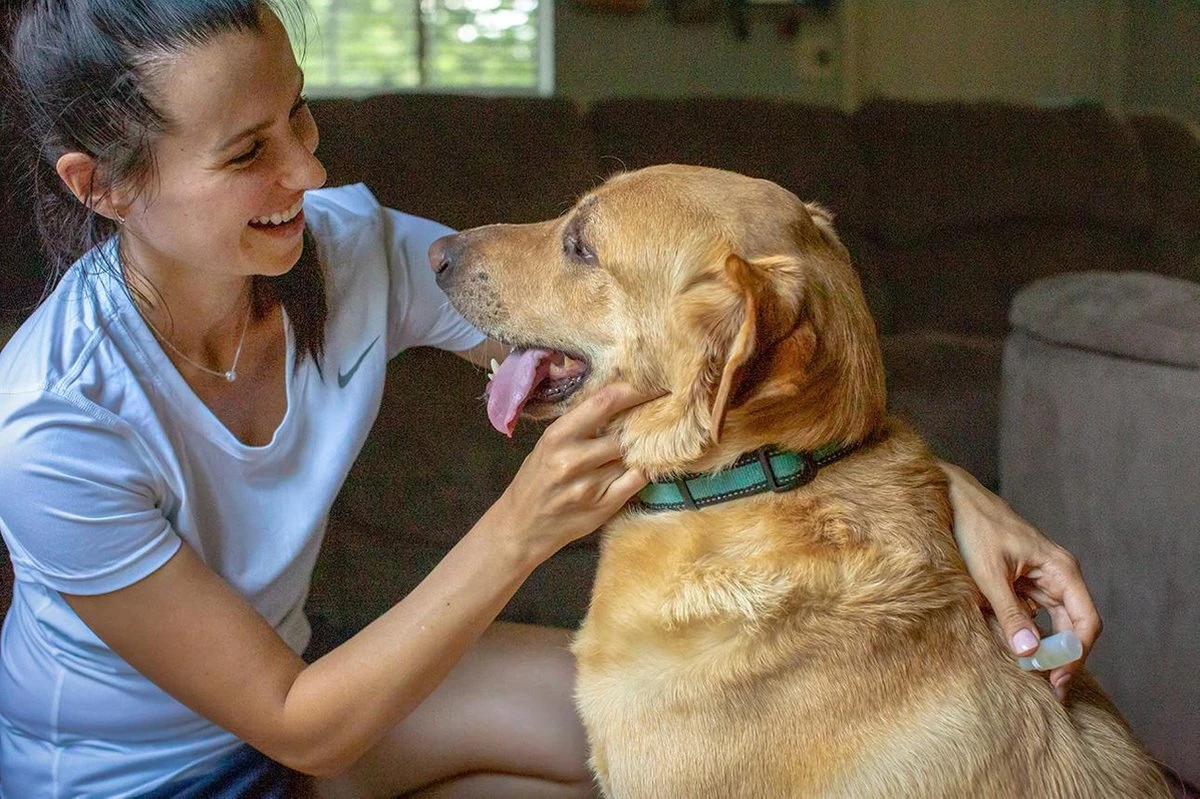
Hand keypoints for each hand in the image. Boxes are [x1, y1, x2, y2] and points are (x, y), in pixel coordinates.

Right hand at [492, 384, 659, 559]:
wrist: (521, 526)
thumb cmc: (537, 478)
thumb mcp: (550, 443)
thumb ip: (581, 424)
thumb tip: (622, 399)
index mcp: (558, 435)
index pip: (604, 402)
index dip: (635, 389)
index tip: (656, 382)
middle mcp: (572, 459)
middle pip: (624, 432)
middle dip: (638, 426)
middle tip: (649, 420)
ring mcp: (589, 486)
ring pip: (631, 456)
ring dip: (636, 452)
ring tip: (633, 449)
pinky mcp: (603, 507)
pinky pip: (637, 480)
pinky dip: (640, 471)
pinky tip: (635, 469)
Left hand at [940, 462, 1100, 700]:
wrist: (952, 499)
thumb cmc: (973, 528)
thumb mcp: (988, 575)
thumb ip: (1009, 613)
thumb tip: (1029, 652)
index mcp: (1060, 570)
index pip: (1086, 621)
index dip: (1077, 654)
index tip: (1057, 677)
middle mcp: (1057, 575)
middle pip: (1072, 627)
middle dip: (1061, 657)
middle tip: (1045, 688)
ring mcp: (1039, 579)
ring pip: (1052, 623)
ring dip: (1043, 647)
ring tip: (1029, 675)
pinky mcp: (1021, 582)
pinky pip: (1032, 615)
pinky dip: (1025, 632)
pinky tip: (1011, 649)